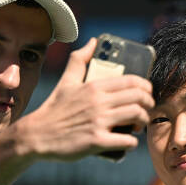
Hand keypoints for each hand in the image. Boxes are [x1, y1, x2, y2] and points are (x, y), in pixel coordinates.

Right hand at [15, 38, 153, 159]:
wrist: (37, 135)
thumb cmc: (54, 109)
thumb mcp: (66, 81)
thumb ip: (80, 59)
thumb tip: (93, 41)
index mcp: (94, 86)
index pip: (132, 81)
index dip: (146, 88)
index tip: (146, 94)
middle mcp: (98, 102)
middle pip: (139, 98)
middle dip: (148, 105)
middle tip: (144, 111)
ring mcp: (99, 122)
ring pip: (137, 117)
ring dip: (143, 123)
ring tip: (137, 126)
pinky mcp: (97, 142)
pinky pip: (127, 141)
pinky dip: (132, 143)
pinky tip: (128, 142)